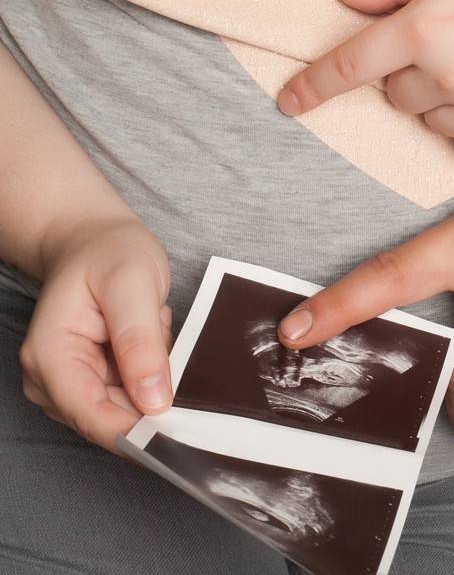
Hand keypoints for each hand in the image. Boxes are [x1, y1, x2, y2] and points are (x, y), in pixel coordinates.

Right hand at [18, 216, 174, 456]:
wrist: (96, 240)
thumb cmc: (109, 252)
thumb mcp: (133, 283)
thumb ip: (141, 343)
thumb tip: (154, 402)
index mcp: (50, 356)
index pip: (93, 416)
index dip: (138, 432)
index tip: (181, 435)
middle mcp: (50, 379)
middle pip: (110, 419)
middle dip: (150, 391)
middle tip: (164, 336)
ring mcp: (67, 384)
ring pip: (126, 409)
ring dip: (152, 374)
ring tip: (150, 323)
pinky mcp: (88, 382)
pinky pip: (131, 395)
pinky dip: (150, 369)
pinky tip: (148, 332)